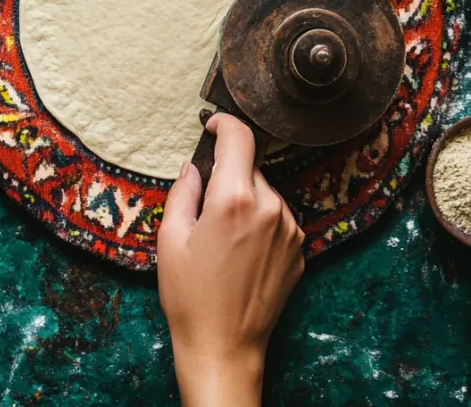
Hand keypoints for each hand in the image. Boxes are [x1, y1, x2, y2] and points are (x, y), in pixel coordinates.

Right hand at [157, 114, 304, 406]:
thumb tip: (194, 168)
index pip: (239, 138)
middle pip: (250, 169)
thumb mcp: (171, 239)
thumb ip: (184, 192)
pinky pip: (277, 220)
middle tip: (205, 209)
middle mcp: (271, 208)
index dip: (224, 124)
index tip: (213, 125)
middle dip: (229, 177)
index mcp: (235, 199)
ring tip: (223, 241)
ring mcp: (289, 230)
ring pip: (266, 195)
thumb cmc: (191, 297)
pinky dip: (261, 225)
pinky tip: (241, 254)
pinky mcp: (299, 250)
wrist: (224, 346)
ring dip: (246, 202)